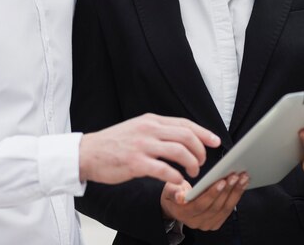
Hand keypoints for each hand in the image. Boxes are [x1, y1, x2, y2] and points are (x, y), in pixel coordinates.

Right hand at [79, 113, 220, 184]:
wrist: (88, 153)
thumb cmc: (114, 143)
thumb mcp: (137, 128)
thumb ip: (157, 131)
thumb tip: (181, 138)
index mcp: (151, 120)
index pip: (184, 123)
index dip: (203, 132)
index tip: (216, 141)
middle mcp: (149, 129)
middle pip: (186, 136)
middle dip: (200, 150)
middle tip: (203, 162)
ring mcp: (143, 146)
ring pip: (179, 151)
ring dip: (192, 164)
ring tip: (193, 172)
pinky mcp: (136, 163)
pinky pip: (164, 170)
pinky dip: (176, 177)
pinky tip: (179, 182)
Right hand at [160, 173, 248, 230]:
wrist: (175, 205)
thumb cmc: (173, 192)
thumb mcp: (169, 189)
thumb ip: (174, 192)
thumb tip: (181, 197)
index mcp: (184, 214)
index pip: (201, 205)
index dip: (212, 193)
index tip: (222, 181)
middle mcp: (196, 222)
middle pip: (216, 207)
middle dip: (228, 190)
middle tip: (236, 175)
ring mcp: (207, 224)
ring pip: (225, 209)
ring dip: (236, 192)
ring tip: (242, 178)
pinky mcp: (216, 222)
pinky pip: (228, 210)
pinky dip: (236, 196)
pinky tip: (242, 185)